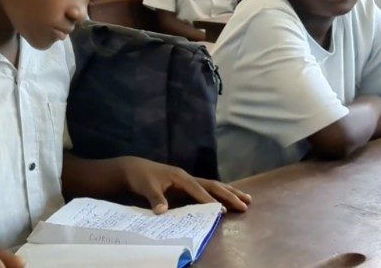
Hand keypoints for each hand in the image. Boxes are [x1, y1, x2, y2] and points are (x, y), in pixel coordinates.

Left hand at [118, 156, 250, 214]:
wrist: (133, 168)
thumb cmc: (140, 177)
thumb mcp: (146, 187)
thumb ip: (155, 199)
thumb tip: (162, 210)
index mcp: (180, 177)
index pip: (199, 190)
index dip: (211, 201)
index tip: (223, 211)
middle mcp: (187, 177)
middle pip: (212, 185)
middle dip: (229, 195)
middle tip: (246, 204)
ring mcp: (187, 180)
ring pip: (213, 186)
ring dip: (229, 192)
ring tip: (247, 199)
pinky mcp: (185, 184)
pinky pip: (206, 189)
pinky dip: (219, 194)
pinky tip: (228, 198)